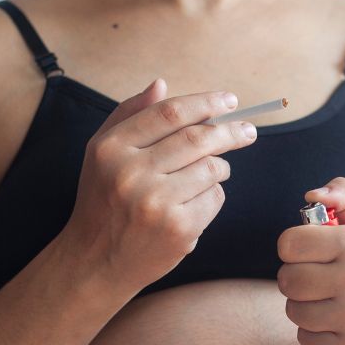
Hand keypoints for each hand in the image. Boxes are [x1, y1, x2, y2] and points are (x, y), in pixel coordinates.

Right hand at [60, 77, 258, 293]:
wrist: (96, 261)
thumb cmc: (104, 200)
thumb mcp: (102, 154)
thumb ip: (130, 115)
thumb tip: (161, 83)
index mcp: (111, 148)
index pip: (169, 113)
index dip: (205, 103)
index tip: (229, 100)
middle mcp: (130, 172)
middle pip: (198, 138)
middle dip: (231, 131)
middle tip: (248, 131)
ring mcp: (155, 202)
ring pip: (212, 168)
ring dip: (220, 168)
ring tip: (211, 174)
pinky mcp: (178, 228)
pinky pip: (215, 198)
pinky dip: (213, 196)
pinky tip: (195, 203)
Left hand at [276, 176, 344, 344]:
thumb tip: (313, 194)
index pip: (290, 244)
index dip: (294, 247)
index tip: (309, 252)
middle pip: (288, 279)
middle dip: (296, 277)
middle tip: (316, 277)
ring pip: (293, 311)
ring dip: (304, 305)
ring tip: (328, 300)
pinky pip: (305, 339)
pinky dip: (314, 332)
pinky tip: (336, 322)